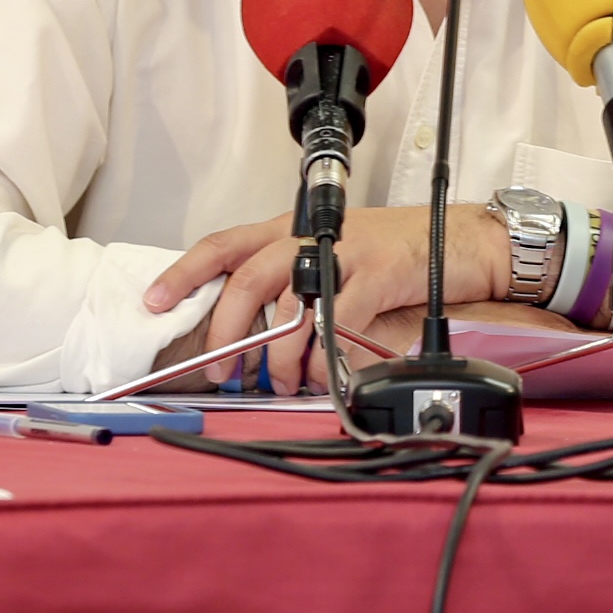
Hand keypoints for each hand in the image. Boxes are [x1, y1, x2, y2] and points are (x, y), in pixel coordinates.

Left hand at [145, 204, 508, 390]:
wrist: (459, 240)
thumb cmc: (396, 254)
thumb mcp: (334, 260)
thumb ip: (295, 287)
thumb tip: (255, 338)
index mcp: (290, 229)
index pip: (224, 244)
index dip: (185, 271)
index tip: (152, 301)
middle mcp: (310, 235)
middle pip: (248, 278)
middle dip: (227, 330)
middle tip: (222, 369)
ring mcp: (344, 252)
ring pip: (289, 304)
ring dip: (280, 355)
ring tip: (283, 383)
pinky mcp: (376, 274)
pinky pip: (336, 322)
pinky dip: (324, 358)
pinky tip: (324, 377)